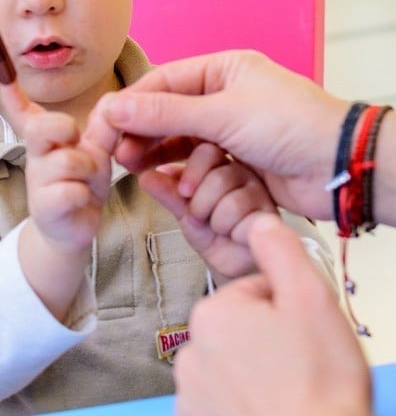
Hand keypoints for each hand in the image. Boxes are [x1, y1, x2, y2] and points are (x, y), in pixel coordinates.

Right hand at [0, 79, 110, 321]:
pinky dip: (83, 195)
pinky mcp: (44, 208)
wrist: (74, 227)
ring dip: (88, 170)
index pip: (23, 110)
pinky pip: (68, 191)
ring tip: (90, 182)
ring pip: (66, 161)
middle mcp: (38, 154)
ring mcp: (38, 181)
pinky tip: (82, 200)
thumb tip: (113, 100)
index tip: (2, 73)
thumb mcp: (97, 150)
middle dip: (63, 127)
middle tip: (76, 138)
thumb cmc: (83, 181)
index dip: (11, 92)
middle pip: (41, 127)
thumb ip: (105, 126)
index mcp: (47, 136)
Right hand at [92, 50, 349, 221]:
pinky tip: (161, 180)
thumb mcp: (222, 114)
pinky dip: (180, 171)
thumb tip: (116, 105)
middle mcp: (224, 96)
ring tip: (132, 166)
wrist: (338, 166)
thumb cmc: (290, 125)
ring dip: (157, 153)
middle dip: (141, 131)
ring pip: (179, 139)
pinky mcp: (237, 162)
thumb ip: (165, 113)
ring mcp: (231, 130)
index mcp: (223, 70)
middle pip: (167, 112)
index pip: (163, 82)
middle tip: (116, 152)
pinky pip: (197, 163)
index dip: (131, 104)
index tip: (104, 125)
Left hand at [146, 143, 277, 280]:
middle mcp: (242, 171)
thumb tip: (146, 175)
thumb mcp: (183, 210)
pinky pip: (241, 212)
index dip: (189, 172)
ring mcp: (259, 190)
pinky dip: (228, 228)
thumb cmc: (211, 234)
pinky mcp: (270, 212)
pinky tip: (233, 233)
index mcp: (220, 164)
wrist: (233, 266)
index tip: (183, 193)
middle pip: (215, 169)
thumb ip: (167, 192)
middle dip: (198, 199)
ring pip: (227, 191)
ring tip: (217, 225)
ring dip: (212, 216)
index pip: (204, 149)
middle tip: (199, 214)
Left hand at [174, 213, 378, 415]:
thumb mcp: (311, 298)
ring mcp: (188, 406)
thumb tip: (258, 221)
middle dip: (262, 346)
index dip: (283, 311)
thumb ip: (279, 250)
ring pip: (223, 378)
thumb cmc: (321, 385)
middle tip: (299, 370)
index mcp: (212, 315)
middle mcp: (188, 357)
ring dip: (248, 383)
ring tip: (286, 401)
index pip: (249, 297)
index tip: (302, 335)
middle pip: (233, 338)